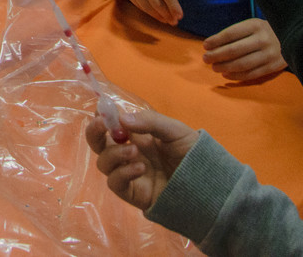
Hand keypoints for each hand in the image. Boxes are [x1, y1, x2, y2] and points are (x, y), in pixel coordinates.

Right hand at [86, 107, 200, 213]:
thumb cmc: (193, 154)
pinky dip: (123, 173)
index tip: (103, 110)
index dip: (102, 116)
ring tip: (134, 151)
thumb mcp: (174, 130)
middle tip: (102, 125)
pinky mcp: (133, 193)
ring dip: (113, 154)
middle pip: (98, 143)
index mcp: (137, 135)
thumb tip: (121, 119)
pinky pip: (115, 183)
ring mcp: (129, 173)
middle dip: (94, 132)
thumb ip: (150, 122)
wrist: (208, 185)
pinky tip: (140, 168)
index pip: (111, 124)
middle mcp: (129, 152)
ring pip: (103, 163)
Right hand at [102, 0, 181, 25]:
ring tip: (165, 20)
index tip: (180, 16)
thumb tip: (169, 0)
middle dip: (167, 14)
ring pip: (146, 6)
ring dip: (157, 15)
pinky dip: (146, 10)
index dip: (174, 7)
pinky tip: (153, 13)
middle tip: (174, 22)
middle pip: (156, 3)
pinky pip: (136, 3)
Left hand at [202, 17, 285, 82]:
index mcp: (256, 25)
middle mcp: (263, 39)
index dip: (216, 40)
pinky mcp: (274, 67)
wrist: (296, 38)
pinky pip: (252, 74)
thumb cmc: (265, 32)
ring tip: (214, 67)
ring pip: (242, 64)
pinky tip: (226, 74)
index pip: (231, 33)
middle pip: (234, 50)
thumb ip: (236, 33)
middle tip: (205, 58)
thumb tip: (212, 44)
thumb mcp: (253, 25)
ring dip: (225, 67)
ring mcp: (269, 54)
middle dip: (216, 55)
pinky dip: (237, 76)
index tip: (205, 45)